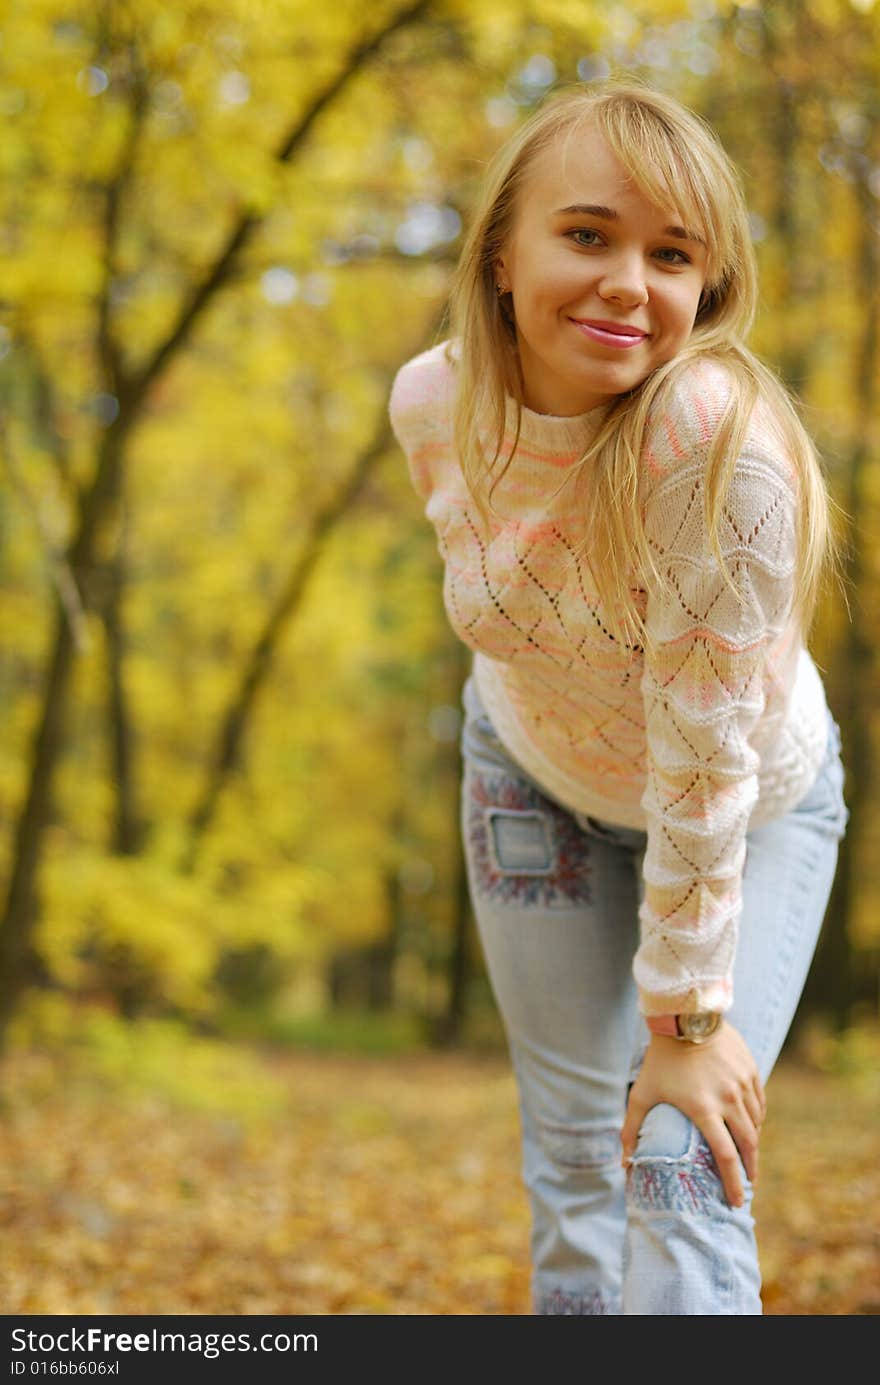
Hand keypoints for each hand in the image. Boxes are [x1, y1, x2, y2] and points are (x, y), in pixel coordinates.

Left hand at [620, 1019, 766, 1207]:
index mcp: (704, 1109)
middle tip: (748, 1184)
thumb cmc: (660, 1059)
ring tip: (747, 1156)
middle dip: (750, 1169)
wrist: (685, 1016)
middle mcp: (729, 1099)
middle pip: (749, 1144)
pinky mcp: (750, 1070)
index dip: (733, 1183)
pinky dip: (757, 1118)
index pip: (725, 1156)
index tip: (737, 1201)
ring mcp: (743, 1083)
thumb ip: (631, 1129)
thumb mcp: (641, 1093)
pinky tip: (751, 1125)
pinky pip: (759, 1102)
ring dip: (754, 1143)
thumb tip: (623, 1164)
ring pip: (756, 1123)